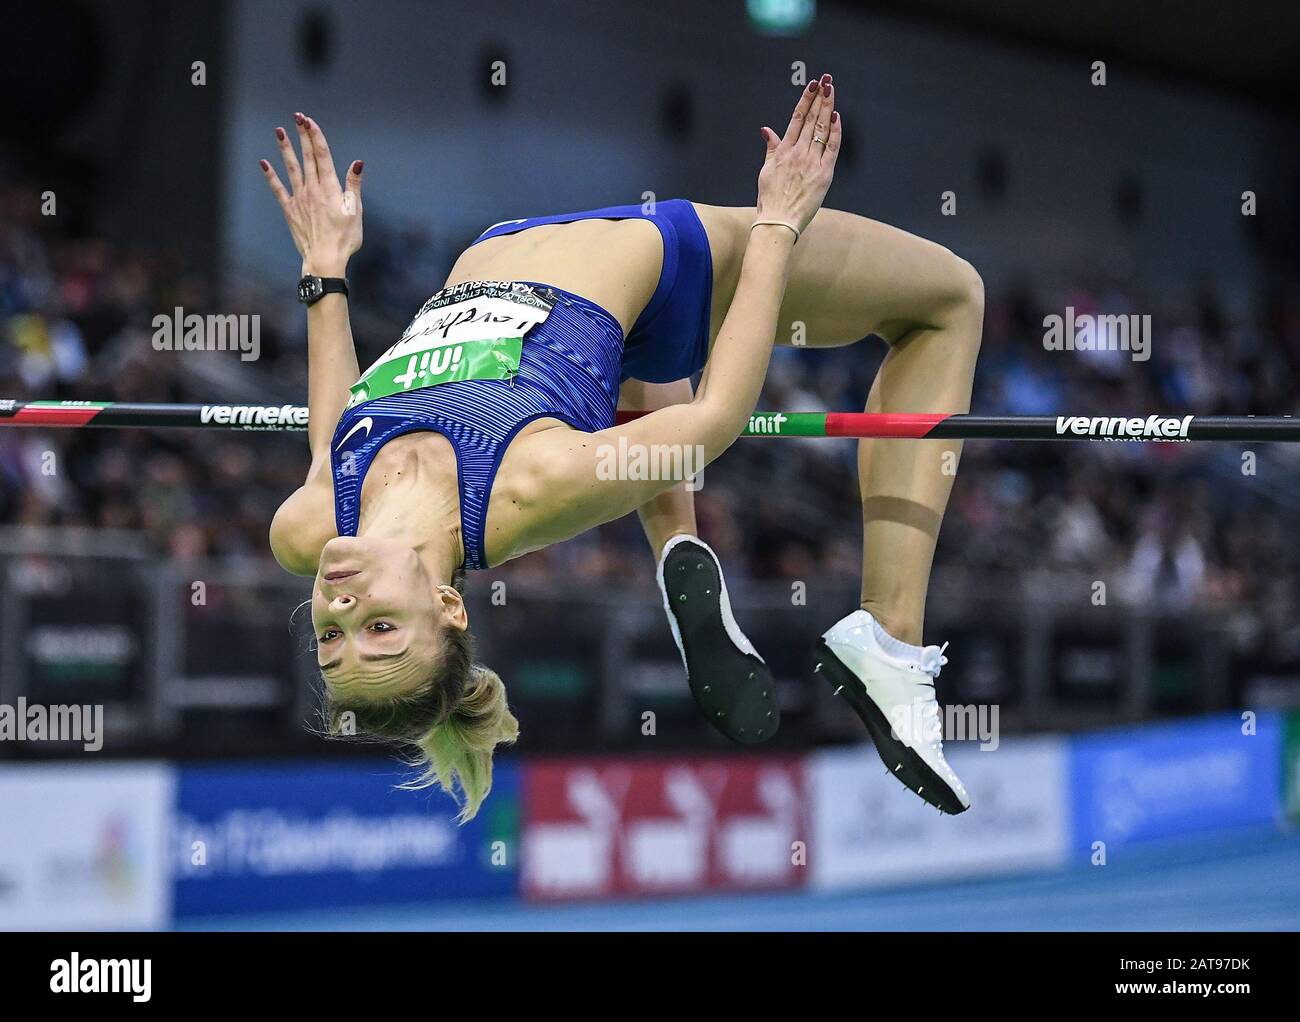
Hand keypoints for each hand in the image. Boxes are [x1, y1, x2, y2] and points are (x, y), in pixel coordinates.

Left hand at [260, 112, 363, 276]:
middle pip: (307, 157)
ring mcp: (299, 199)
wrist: (325, 260)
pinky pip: (278, 189)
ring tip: (279, 131)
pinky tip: (264, 163)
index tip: (310, 120)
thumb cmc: (345, 238)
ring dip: (285, 149)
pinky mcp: (290, 210)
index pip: (322, 155)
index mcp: (330, 188)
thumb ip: (353, 185)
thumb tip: (357, 163)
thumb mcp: (355, 211)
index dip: (315, 136)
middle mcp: (312, 189)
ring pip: (291, 168)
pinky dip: (271, 176)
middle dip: (303, 135)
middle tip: (297, 117)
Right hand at [756, 73, 840, 235]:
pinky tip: (836, 117)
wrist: (778, 221)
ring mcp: (811, 162)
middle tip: (826, 80)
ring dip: (827, 108)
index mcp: (783, 151)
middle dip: (819, 98)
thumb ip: (771, 148)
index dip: (805, 100)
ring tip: (831, 91)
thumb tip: (766, 130)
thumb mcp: (766, 171)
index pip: (796, 119)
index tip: (812, 86)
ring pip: (821, 129)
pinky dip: (834, 131)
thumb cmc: (771, 199)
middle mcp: (797, 153)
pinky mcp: (823, 174)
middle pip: (811, 119)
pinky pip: (831, 148)